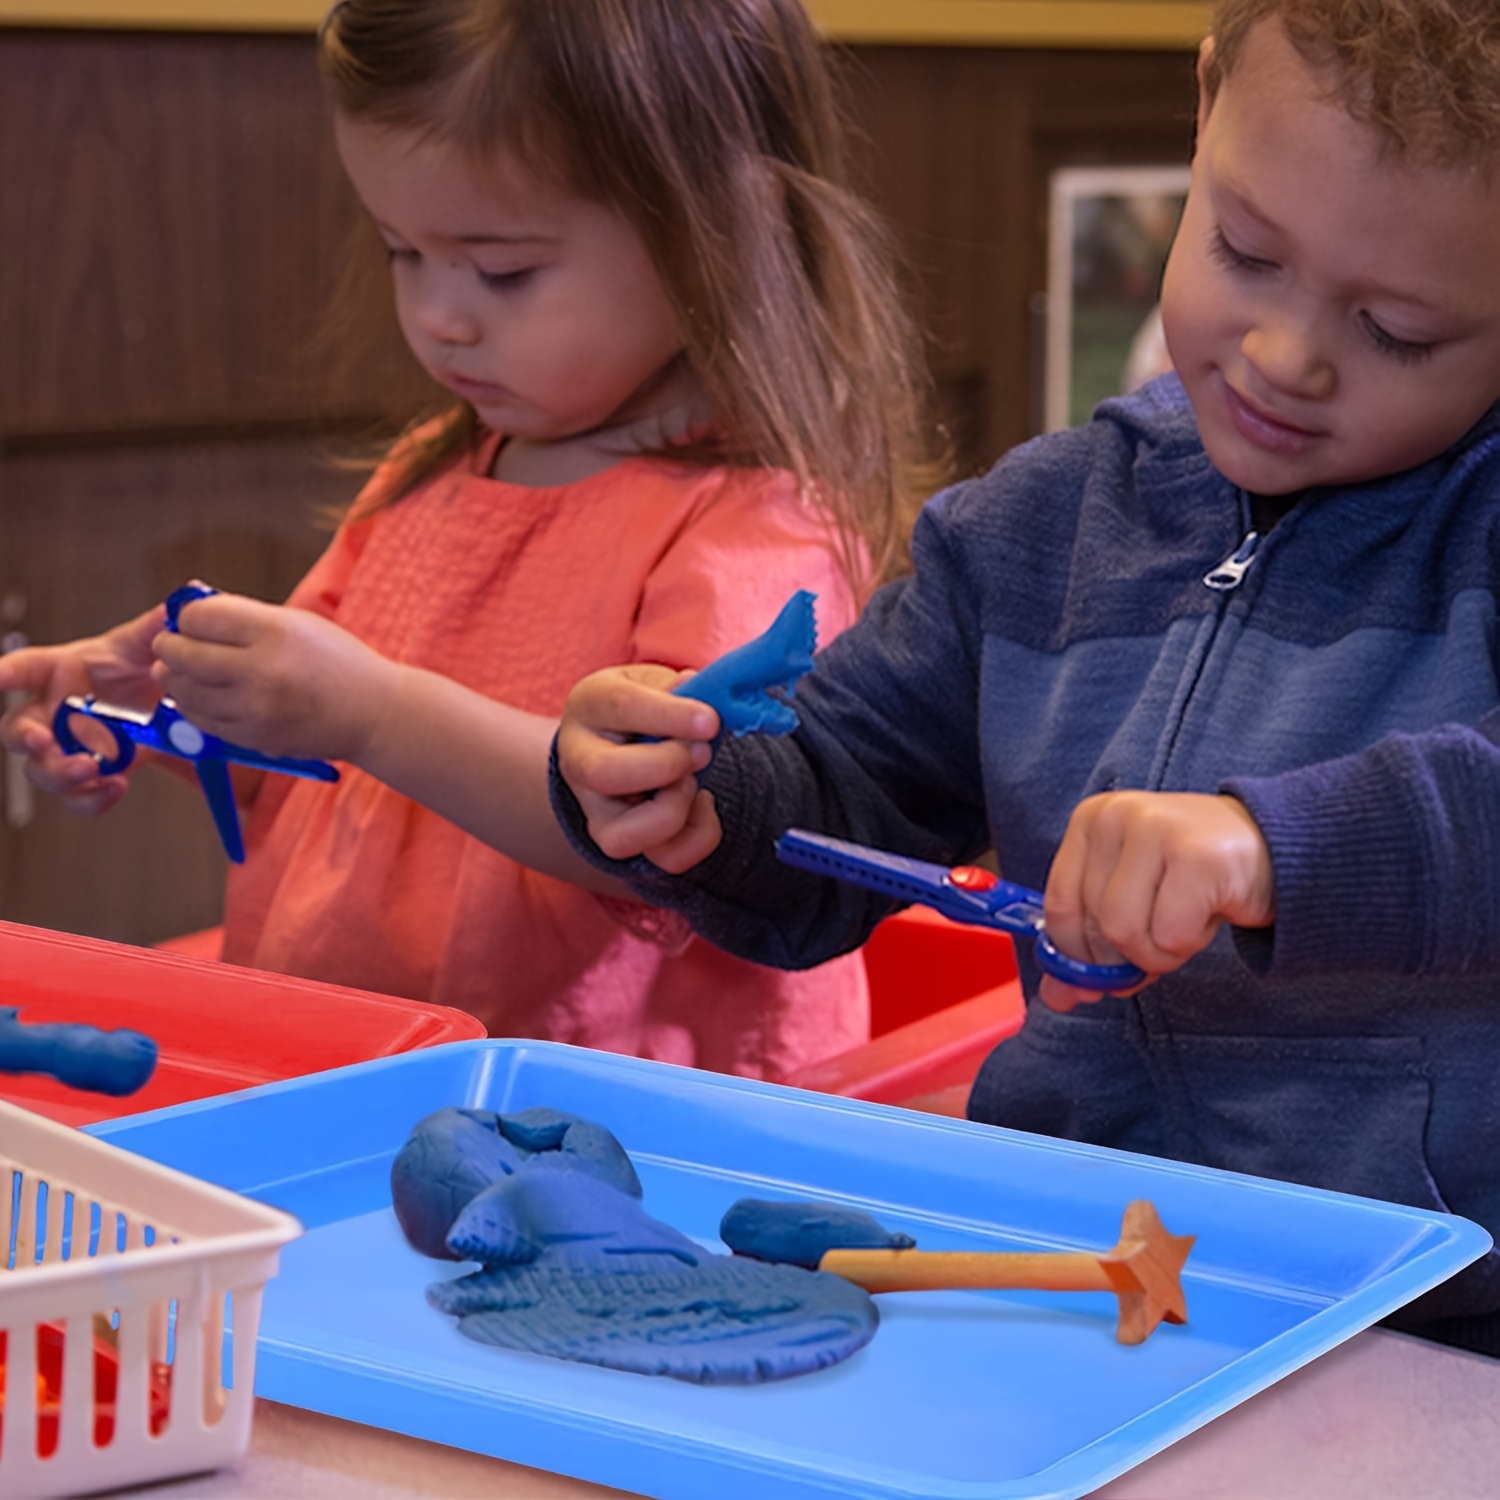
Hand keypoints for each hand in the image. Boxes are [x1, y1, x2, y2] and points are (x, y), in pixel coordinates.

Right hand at [0, 607, 163, 814]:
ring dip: (59, 773)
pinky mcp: (89, 775)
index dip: (3, 674)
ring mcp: (66, 747)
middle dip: (25, 737)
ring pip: (41, 768)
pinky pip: (77, 795)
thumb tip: (170, 611)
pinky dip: (91, 798)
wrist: (162, 705)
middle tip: (42, 740)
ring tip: (90, 769)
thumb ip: (151, 631)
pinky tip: (114, 788)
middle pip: (17, 730)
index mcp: (56, 672)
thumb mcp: (142, 647)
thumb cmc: (133, 668)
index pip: (21, 669)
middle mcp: (51, 712)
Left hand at [152, 593, 398, 763]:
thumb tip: (191, 614)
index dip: (187, 617)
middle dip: (170, 648)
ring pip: (188, 693)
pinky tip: (201, 697)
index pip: (201, 617)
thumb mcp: (298, 623)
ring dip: (177, 680)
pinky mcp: (256, 738)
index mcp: (275, 632)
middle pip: (186, 655)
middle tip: (168, 646)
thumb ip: (245, 617)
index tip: (189, 620)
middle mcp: (263, 670)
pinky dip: (195, 708)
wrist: (375, 712)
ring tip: (179, 672)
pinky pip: (205, 722)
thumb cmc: (338, 661)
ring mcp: (258, 709)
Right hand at [556, 664, 721, 870]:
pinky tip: (701, 804)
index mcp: (590, 705)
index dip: (669, 716)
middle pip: (603, 774)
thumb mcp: (655, 683)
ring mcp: (595, 809)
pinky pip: (663, 859)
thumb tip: (694, 689)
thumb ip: (676, 687)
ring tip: (692, 783)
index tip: (710, 720)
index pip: (619, 706)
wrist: (622, 742)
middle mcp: (579, 760)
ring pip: (621, 838)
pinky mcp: (622, 841)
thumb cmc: (645, 708)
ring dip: (673, 812)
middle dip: (665, 765)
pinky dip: (699, 836)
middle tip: (702, 751)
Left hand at [1039, 791, 1274, 1011]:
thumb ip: (1091, 942)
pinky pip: (1170, 934)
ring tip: (1185, 921)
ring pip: (1125, 932)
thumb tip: (1058, 996)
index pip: (1059, 906)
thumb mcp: (1133, 897)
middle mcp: (1116, 815)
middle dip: (1128, 954)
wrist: (1274, 847)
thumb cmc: (1193, 876)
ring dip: (1160, 951)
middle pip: (1095, 925)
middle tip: (1163, 937)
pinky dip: (1189, 943)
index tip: (1103, 975)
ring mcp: (1156, 829)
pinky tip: (1209, 913)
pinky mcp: (1197, 856)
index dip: (1078, 956)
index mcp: (1091, 820)